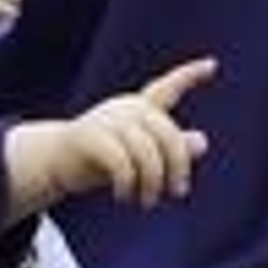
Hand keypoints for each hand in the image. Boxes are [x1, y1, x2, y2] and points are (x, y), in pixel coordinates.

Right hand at [6, 57, 216, 213]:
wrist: (55, 163)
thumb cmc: (100, 159)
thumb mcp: (139, 156)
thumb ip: (170, 149)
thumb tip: (202, 142)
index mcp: (139, 109)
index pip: (167, 88)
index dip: (189, 75)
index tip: (213, 65)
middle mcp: (126, 109)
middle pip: (167, 133)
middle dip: (178, 165)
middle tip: (178, 193)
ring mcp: (108, 120)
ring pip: (147, 152)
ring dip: (153, 183)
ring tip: (148, 202)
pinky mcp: (90, 136)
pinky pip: (122, 163)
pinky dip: (128, 184)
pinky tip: (124, 197)